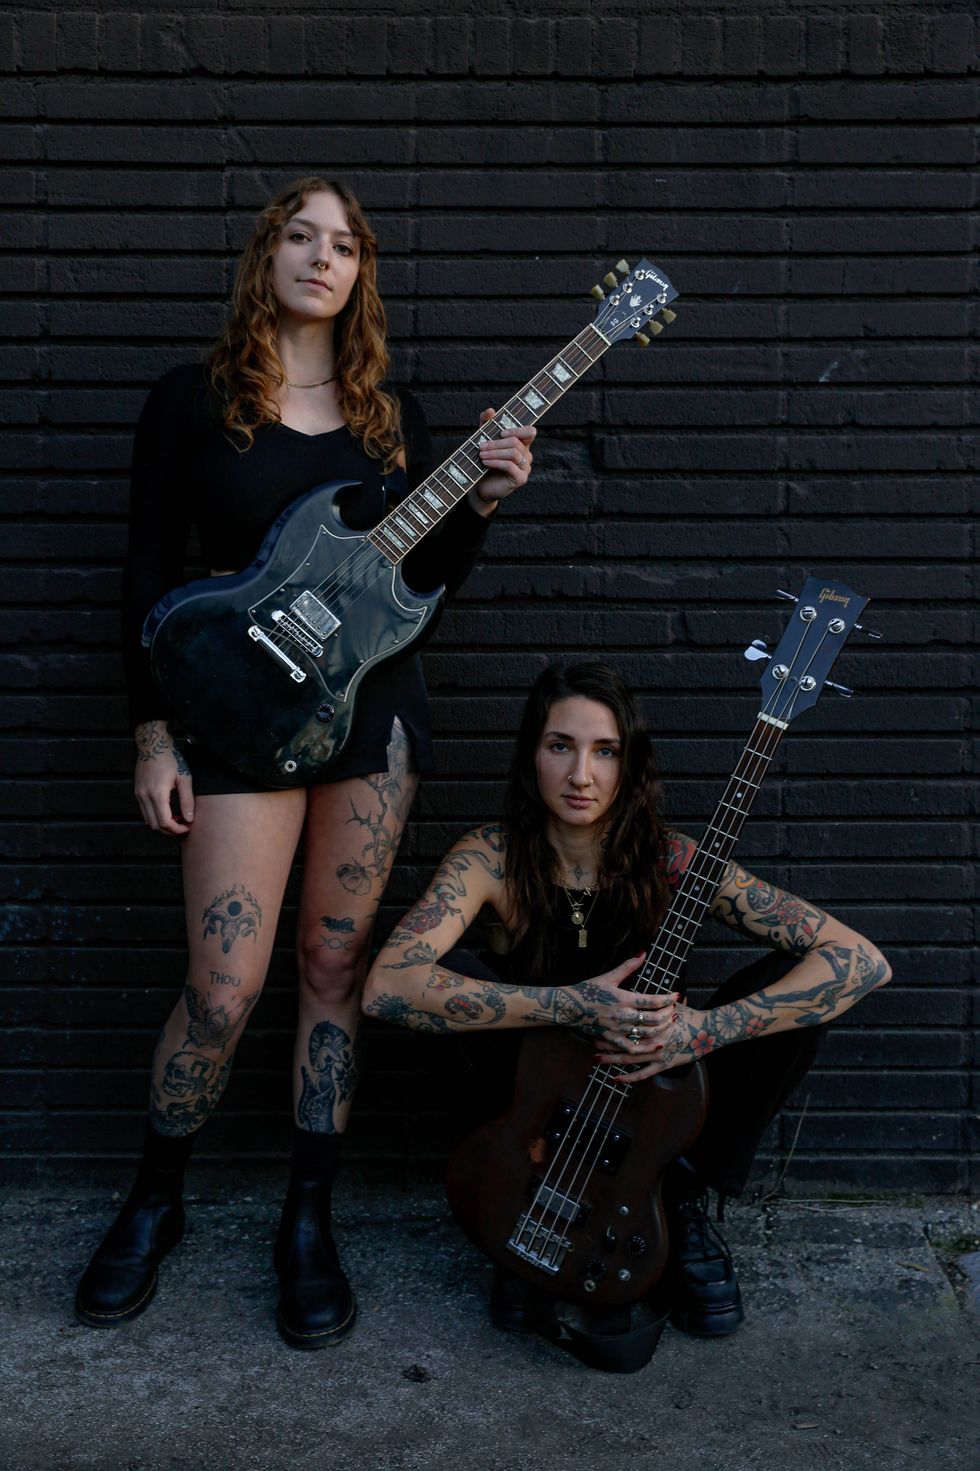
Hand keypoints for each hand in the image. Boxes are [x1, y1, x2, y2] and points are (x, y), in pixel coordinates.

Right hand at [133, 720, 194, 834]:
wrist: (153, 745)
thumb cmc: (170, 758)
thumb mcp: (184, 778)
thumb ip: (187, 800)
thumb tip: (189, 818)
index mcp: (157, 794)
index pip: (165, 822)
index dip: (177, 829)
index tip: (187, 827)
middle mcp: (145, 796)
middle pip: (154, 825)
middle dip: (169, 830)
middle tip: (183, 825)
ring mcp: (139, 794)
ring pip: (148, 820)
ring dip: (161, 824)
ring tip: (176, 818)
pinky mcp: (137, 792)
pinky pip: (144, 811)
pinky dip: (155, 816)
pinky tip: (167, 810)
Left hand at [469, 407, 535, 514]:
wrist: (481, 487)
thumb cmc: (485, 462)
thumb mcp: (484, 440)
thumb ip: (487, 424)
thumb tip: (490, 411)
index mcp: (522, 444)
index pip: (530, 432)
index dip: (517, 429)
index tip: (501, 432)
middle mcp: (526, 455)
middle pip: (516, 442)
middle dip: (496, 443)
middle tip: (481, 446)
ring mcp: (525, 468)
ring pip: (514, 453)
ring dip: (495, 452)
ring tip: (481, 454)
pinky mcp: (520, 479)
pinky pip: (510, 466)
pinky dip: (496, 462)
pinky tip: (485, 462)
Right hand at [559, 955, 678, 1048]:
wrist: (568, 1006)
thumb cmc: (588, 990)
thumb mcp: (608, 976)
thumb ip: (627, 966)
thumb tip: (642, 953)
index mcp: (623, 998)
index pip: (651, 1000)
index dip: (667, 999)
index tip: (676, 996)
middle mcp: (622, 1015)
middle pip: (653, 1019)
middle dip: (668, 1015)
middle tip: (675, 1010)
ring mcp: (617, 1029)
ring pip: (646, 1033)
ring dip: (662, 1029)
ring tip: (670, 1023)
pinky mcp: (611, 1038)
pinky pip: (631, 1047)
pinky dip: (646, 1048)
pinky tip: (656, 1044)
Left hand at [594, 1002, 711, 1081]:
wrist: (708, 1032)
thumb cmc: (690, 1016)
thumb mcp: (672, 1003)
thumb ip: (658, 1000)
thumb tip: (647, 990)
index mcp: (652, 1020)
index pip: (627, 1021)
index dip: (612, 1022)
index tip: (597, 1021)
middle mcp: (652, 1037)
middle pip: (623, 1039)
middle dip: (606, 1040)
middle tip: (591, 1039)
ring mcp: (657, 1053)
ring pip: (629, 1057)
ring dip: (612, 1058)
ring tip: (597, 1058)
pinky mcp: (663, 1065)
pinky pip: (642, 1073)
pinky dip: (628, 1077)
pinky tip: (615, 1078)